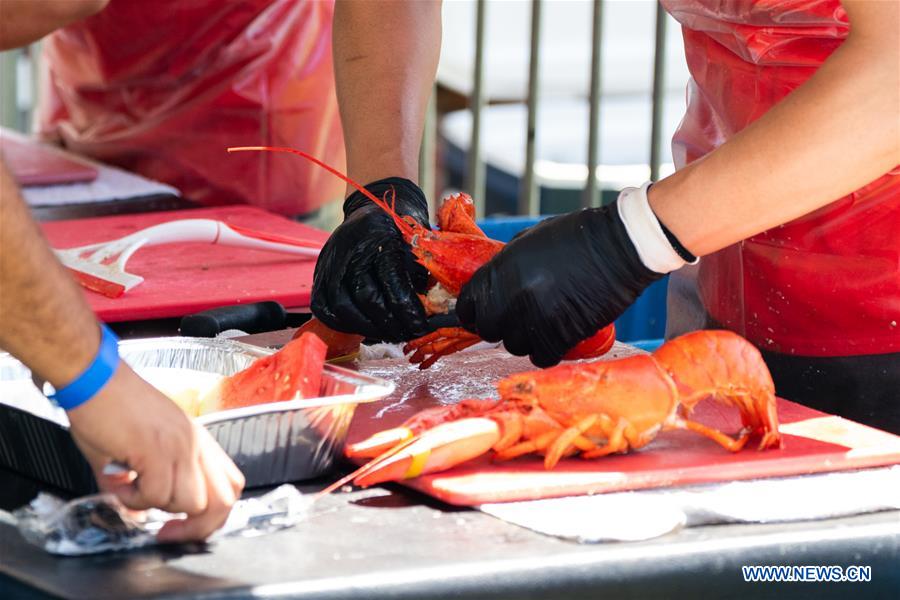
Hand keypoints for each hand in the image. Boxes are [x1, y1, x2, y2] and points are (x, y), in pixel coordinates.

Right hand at [67, 364, 244, 542]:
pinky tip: (119, 481)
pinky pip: (155, 496)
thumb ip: (148, 481)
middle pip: (223, 502)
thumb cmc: (113, 407)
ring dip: (157, 507)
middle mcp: (197, 444)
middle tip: (164, 531)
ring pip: (190, 503)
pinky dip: (134, 500)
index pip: (231, 485)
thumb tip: (139, 516)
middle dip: (196, 528)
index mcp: (199, 441)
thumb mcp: (143, 446)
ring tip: (131, 487)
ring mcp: (181, 446)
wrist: (95, 379)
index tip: (184, 525)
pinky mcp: (157, 450)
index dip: (214, 515)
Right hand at [311, 177, 431, 342]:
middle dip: (389, 323)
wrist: (375, 208)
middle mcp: (350, 247)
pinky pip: (323, 307)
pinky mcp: (319, 272)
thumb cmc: (401, 231)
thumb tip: (424, 317)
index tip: (420, 327)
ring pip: (342, 306)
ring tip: (386, 334)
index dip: (408, 311)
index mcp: (379, 236)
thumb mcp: (416, 248)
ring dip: (366, 328)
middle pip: (366, 297)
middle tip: (405, 334)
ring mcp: (330, 260)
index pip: (392, 282)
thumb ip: (418, 280)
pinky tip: (361, 328)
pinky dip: (342, 324)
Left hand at [456, 193, 673, 367]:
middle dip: (500, 327)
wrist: (620, 246)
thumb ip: (507, 263)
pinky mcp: (560, 333)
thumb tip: (494, 285)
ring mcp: (535, 316)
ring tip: (541, 328)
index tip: (481, 317)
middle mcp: (512, 294)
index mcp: (501, 268)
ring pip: (514, 346)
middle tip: (517, 321)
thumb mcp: (531, 240)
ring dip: (525, 340)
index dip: (474, 313)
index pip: (469, 304)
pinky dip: (546, 353)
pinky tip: (554, 342)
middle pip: (490, 329)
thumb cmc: (579, 236)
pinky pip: (541, 356)